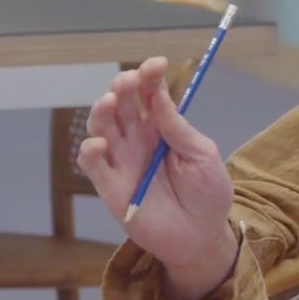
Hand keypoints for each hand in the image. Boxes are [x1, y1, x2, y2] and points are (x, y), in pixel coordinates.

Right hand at [77, 57, 237, 299]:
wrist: (202, 235)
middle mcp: (138, 138)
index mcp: (163, 126)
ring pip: (101, 128)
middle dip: (122, 87)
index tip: (157, 64)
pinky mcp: (110, 187)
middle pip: (122, 104)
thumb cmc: (208, 192)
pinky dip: (90, 151)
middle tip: (128, 80)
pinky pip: (92, 165)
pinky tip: (99, 144)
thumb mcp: (202, 155)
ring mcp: (122, 160)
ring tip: (110, 102)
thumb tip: (159, 96)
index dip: (150, 76)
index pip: (150, 93)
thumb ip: (178, 129)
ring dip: (101, 112)